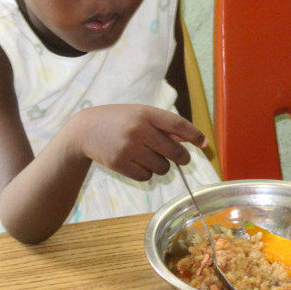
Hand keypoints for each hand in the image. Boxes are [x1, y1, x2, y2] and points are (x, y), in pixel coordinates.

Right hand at [75, 104, 206, 180]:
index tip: (204, 144)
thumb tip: (189, 139)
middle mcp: (139, 130)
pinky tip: (137, 163)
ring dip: (162, 166)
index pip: (177, 125)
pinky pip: (147, 177)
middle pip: (174, 151)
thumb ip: (162, 125)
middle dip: (182, 157)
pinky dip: (147, 173)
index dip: (194, 135)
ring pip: (162, 167)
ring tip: (149, 156)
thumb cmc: (119, 120)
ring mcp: (129, 148)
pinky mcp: (120, 164)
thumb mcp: (140, 114)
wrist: (85, 130)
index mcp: (146, 113)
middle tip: (183, 159)